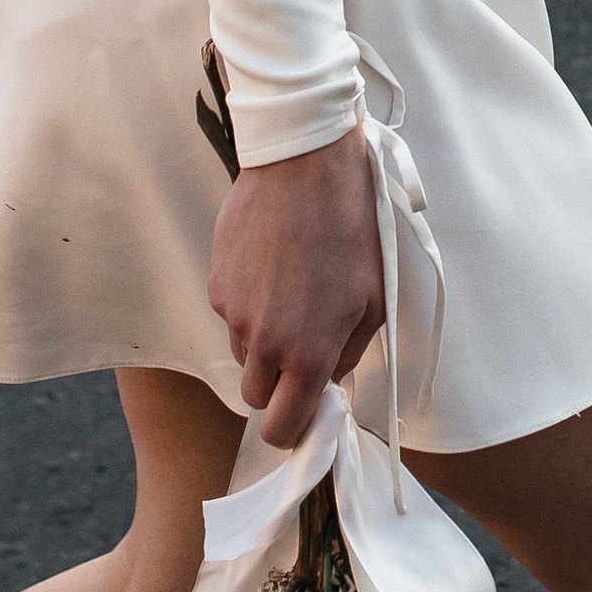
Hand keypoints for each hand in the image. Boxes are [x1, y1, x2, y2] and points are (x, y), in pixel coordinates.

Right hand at [208, 122, 385, 448]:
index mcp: (308, 353)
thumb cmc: (354, 226)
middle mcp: (263, 342)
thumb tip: (331, 378)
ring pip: (243, 353)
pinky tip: (275, 267)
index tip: (307, 411)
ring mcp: (233, 312)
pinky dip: (250, 304)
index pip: (283, 428)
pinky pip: (232, 314)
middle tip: (305, 347)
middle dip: (278, 384)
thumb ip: (351, 350)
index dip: (294, 427)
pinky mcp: (217, 282)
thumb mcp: (375, 296)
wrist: (305, 163)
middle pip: (256, 396)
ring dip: (264, 341)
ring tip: (295, 293)